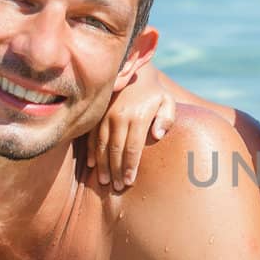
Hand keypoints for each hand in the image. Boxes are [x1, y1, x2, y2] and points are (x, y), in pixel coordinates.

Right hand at [89, 66, 176, 191]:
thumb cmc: (154, 94)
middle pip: (115, 149)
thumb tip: (158, 135)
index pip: (133, 147)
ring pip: (101, 145)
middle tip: (117, 187)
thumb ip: (167, 118)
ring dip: (102, 165)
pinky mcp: (97, 114)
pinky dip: (91, 151)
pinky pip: (91, 136)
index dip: (130, 166)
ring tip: (104, 181)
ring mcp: (105, 114)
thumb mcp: (167, 101)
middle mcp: (119, 116)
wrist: (134, 73)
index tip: (129, 181)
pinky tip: (92, 165)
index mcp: (138, 115)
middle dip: (116, 170)